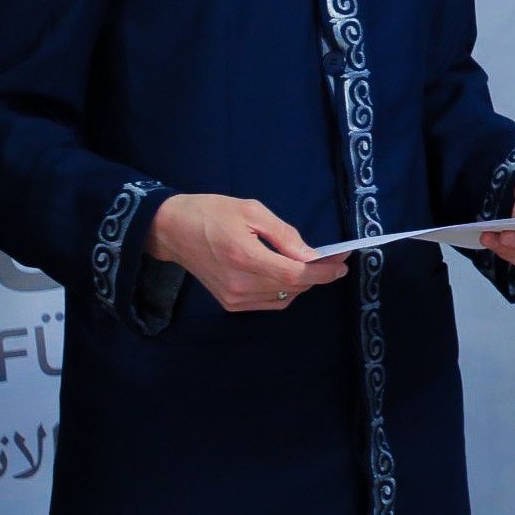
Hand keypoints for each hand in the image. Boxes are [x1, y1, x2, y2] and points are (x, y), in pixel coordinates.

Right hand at [147, 193, 348, 311]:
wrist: (171, 230)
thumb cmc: (211, 213)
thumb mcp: (251, 211)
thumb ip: (284, 235)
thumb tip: (311, 255)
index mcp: (244, 257)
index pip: (295, 275)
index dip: (324, 272)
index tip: (343, 262)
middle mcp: (239, 284)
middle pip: (293, 288)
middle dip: (319, 274)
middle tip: (335, 258)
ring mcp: (233, 298)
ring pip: (284, 298)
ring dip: (304, 283)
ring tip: (314, 264)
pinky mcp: (229, 303)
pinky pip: (270, 303)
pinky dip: (286, 291)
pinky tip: (290, 274)